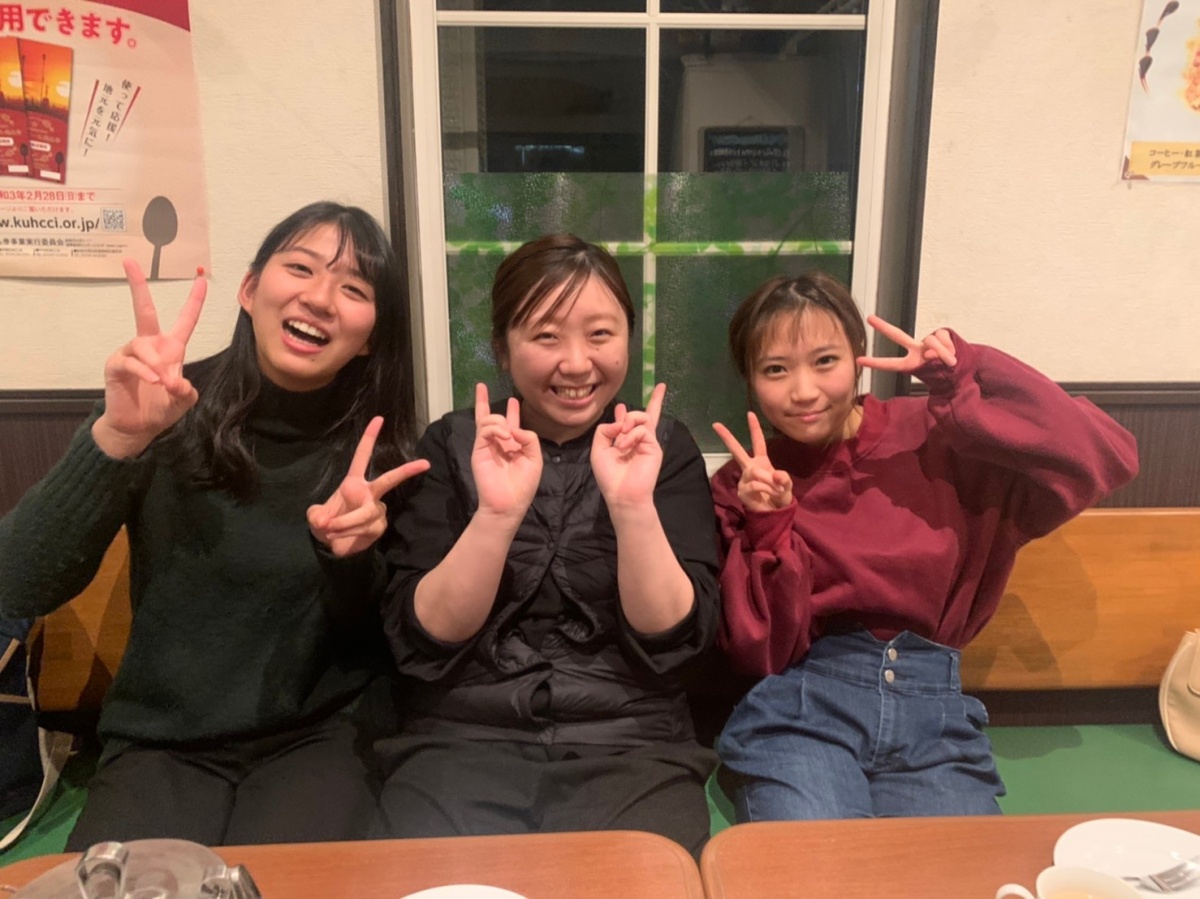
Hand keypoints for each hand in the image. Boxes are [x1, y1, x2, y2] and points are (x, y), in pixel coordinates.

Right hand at [92, 259, 206, 458]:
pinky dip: (143, 370)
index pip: (186, 320)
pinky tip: (153, 380)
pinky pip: (129, 361)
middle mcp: (150, 345)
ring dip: (155, 363)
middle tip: (130, 262)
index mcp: (171, 348)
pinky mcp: (116, 365)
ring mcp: (130, 353)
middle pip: (144, 309)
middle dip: (138, 284)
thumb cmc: (161, 408)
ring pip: (142, 344)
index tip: (201, 279)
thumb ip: (186, 391)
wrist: (137, 427)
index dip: (194, 301)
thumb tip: (177, 382)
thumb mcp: (183, 401)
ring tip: (163, 382)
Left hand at [308, 416, 430, 556]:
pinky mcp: (379, 526)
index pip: (362, 456)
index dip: (369, 438)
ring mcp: (377, 510)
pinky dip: (349, 533)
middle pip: (389, 480)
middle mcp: (369, 493)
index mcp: (353, 483)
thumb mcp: (315, 517)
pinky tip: (340, 537)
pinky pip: (366, 528)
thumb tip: (324, 521)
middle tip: (425, 463)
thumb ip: (316, 516)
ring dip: (345, 523)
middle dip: (406, 471)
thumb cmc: (326, 524)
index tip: (379, 419)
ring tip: (330, 531)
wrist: (333, 546)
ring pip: (365, 513)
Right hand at [472, 383, 541, 518]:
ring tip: (508, 433)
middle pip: (489, 417)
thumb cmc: (523, 485)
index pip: (510, 423)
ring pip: (487, 420)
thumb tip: (514, 428)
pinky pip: (484, 429)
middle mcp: (498, 443)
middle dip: (485, 401)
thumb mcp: (535, 459)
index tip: (512, 400)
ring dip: (499, 420)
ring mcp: (486, 445)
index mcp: (513, 446)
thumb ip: (530, 439)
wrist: (508, 503)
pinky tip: (504, 436)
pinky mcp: (478, 449)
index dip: (511, 411)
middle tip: (481, 387)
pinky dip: (495, 427)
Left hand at [591, 382, 666, 509]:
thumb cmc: (609, 475)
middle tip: (619, 428)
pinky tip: (624, 446)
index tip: (640, 397)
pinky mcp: (654, 446)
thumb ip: (605, 430)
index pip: (635, 421)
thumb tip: (619, 419)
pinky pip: (643, 429)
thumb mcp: (598, 449)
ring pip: (641, 417)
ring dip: (627, 424)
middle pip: (645, 414)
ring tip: (620, 440)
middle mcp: (639, 439)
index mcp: (626, 440)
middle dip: (636, 411)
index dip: (634, 409)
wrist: (622, 493)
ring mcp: (648, 442)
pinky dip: (630, 434)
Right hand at [713, 411, 793, 512]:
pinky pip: (755, 484)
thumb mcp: (787, 486)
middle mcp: (750, 468)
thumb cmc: (780, 498)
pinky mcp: (742, 491)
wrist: (774, 515)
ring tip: (777, 489)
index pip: (758, 442)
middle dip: (726, 437)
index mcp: (762, 462)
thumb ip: (784, 479)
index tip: (750, 413)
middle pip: (736, 450)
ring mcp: (744, 479)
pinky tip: (772, 494)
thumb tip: (775, 475)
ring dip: (768, 480)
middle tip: (715, 424)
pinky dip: (767, 488)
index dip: (754, 428)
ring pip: (754, 471)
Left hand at [857, 315, 956, 373]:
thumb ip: (932, 360)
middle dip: (883, 327)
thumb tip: (931, 349)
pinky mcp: (941, 333)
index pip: (890, 364)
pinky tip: (953, 351)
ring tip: (949, 362)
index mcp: (911, 364)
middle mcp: (916, 349)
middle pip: (898, 335)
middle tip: (869, 318)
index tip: (858, 360)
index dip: (875, 363)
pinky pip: (943, 337)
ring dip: (942, 352)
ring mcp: (928, 341)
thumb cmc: (945, 374)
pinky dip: (949, 346)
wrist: (963, 370)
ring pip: (931, 341)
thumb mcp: (935, 373)